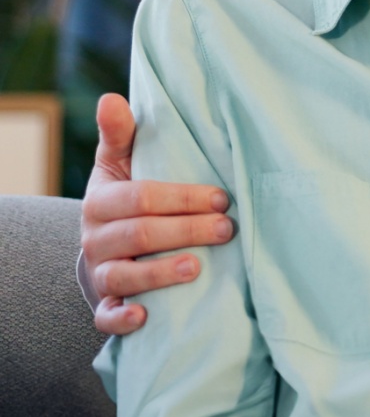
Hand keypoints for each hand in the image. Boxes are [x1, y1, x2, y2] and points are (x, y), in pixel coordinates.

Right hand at [80, 93, 233, 334]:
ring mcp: (100, 272)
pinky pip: (106, 316)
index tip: (223, 197)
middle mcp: (96, 238)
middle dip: (186, 231)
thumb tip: (112, 98)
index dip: (183, 197)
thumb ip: (122, 133)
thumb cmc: (127, 195)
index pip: (141, 196)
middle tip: (226, 229)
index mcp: (102, 200)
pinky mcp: (105, 303)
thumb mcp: (121, 162)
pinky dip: (122, 318)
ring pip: (123, 275)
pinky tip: (144, 316)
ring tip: (195, 269)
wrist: (107, 244)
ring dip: (159, 273)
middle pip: (140, 234)